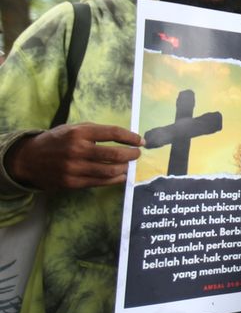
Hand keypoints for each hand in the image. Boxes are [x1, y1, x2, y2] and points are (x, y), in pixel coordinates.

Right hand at [6, 123, 142, 190]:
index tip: (140, 140)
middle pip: (114, 154)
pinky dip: (115, 179)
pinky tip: (121, 175)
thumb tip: (124, 136)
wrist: (28, 160)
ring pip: (110, 170)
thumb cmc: (56, 141)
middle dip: (131, 154)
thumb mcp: (72, 129)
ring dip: (125, 168)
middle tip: (137, 154)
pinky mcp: (72, 183)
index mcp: (77, 133)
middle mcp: (76, 150)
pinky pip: (100, 182)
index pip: (112, 133)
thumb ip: (95, 131)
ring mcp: (74, 168)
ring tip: (129, 165)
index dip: (130, 137)